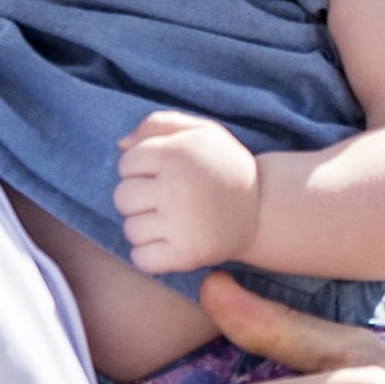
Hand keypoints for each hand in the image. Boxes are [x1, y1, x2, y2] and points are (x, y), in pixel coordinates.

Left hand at [114, 110, 260, 274]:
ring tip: (170, 222)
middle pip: (123, 197)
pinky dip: (149, 256)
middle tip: (166, 201)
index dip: (140, 169)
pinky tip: (167, 245)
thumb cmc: (224, 166)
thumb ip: (159, 124)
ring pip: (131, 229)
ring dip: (145, 228)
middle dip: (138, 199)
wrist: (264, 208)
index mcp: (177, 153)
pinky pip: (142, 259)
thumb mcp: (201, 131)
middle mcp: (177, 187)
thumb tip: (120, 145)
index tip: (163, 175)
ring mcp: (182, 223)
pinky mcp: (188, 254)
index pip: (127, 163)